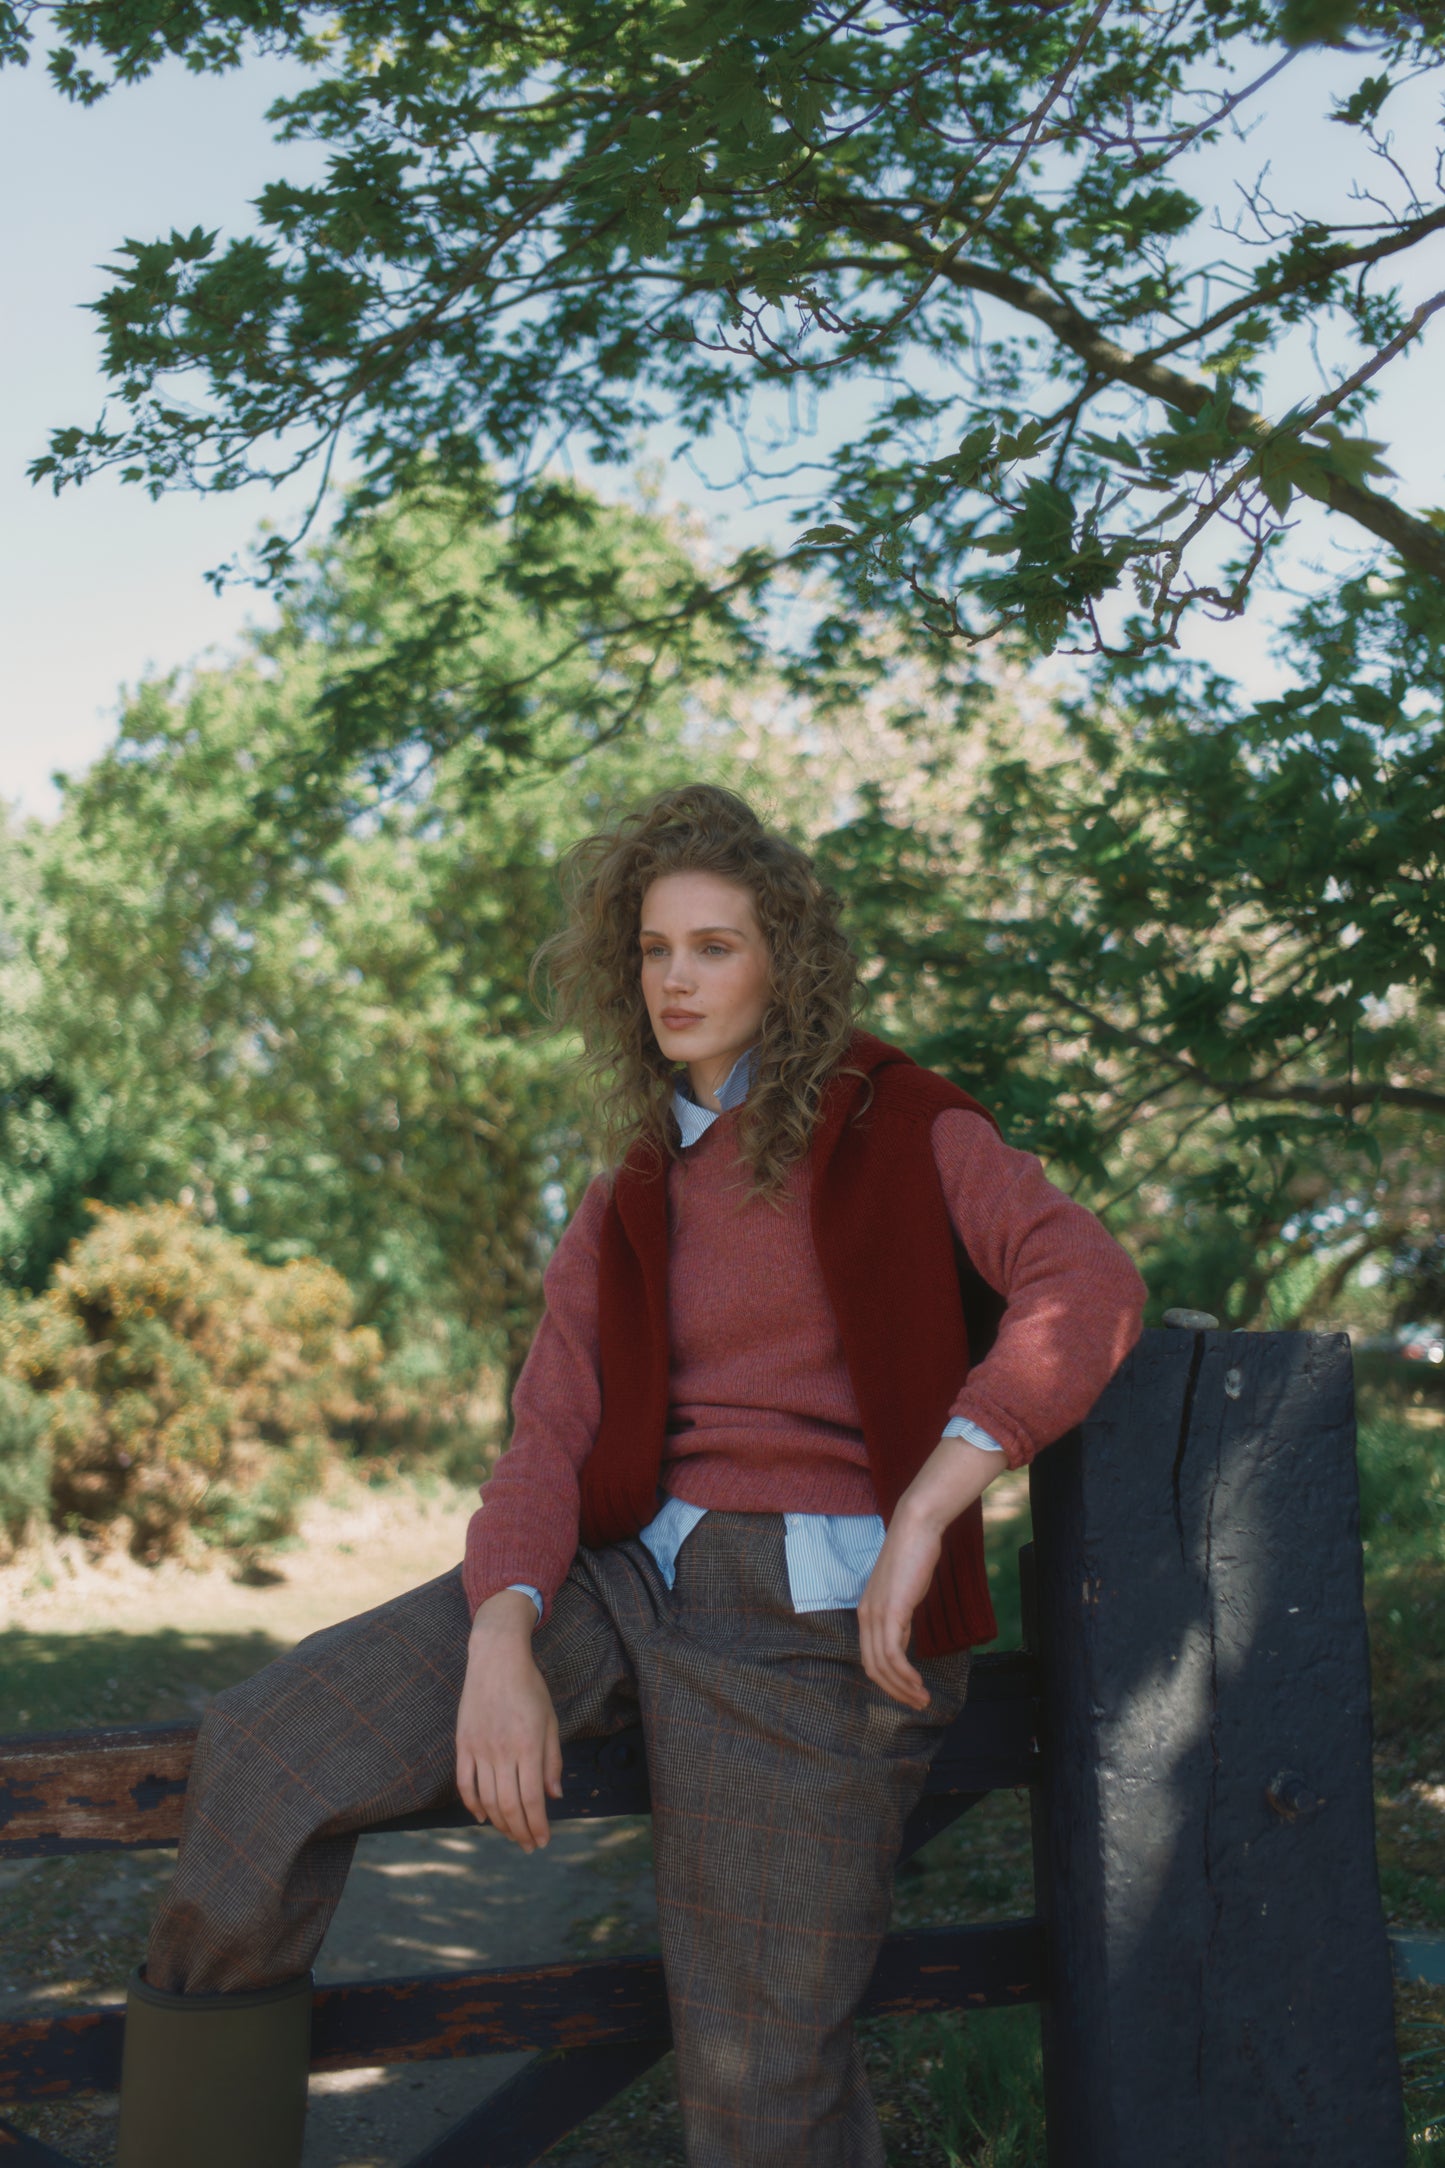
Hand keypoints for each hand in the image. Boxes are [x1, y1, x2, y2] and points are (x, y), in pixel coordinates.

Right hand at [454, 1590, 561, 1850]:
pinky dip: (472, 1804)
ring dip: (499, 1823)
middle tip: (528, 1844)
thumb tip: (555, 1796)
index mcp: (527, 1745)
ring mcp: (479, 1748)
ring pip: (486, 1799)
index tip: (543, 1840)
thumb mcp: (550, 1720)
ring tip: (511, 1834)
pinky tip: (483, 1816)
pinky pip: (464, 1783)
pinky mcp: (462, 1744)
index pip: (532, 1798)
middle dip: (520, 1831)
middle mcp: (502, 1751)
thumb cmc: (529, 1688)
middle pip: (509, 1805)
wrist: (496, 1659)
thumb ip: (552, 1759)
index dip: (537, 1824)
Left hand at [858, 1440, 1002, 1709]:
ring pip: (881, 1666)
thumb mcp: (904, 1595)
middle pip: (872, 1668)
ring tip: (923, 1699)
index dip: (887, 1681)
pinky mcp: (891, 1611)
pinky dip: (905, 1674)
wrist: (916, 1529)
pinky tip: (919, 1683)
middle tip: (918, 1703)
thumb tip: (902, 1644)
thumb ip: (899, 1620)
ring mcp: (875, 1614)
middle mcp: (865, 1616)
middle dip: (895, 1691)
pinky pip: (893, 1654)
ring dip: (902, 1688)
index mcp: (866, 1613)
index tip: (908, 1692)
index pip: (870, 1658)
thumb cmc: (913, 1557)